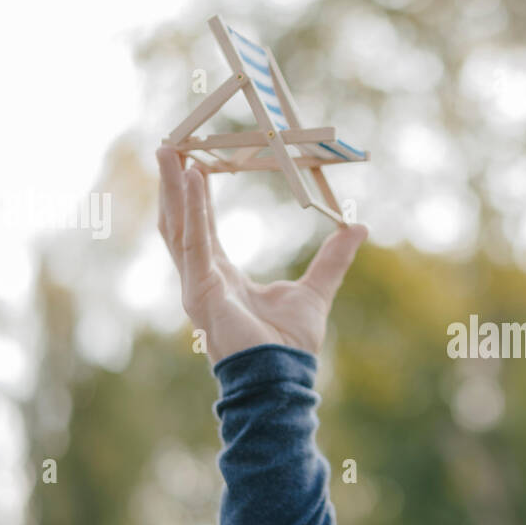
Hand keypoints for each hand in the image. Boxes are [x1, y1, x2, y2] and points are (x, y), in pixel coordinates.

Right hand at [156, 147, 366, 362]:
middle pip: (179, 223)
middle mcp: (201, 279)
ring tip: (168, 152)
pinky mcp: (202, 293)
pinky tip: (190, 181)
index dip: (195, 197)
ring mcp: (197, 287)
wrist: (283, 378)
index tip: (193, 162)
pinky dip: (192, 211)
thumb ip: (333, 259)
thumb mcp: (316, 290)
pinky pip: (194, 244)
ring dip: (172, 190)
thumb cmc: (291, 344)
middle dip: (171, 185)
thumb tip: (358, 228)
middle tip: (168, 146)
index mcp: (220, 277)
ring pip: (178, 228)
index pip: (201, 228)